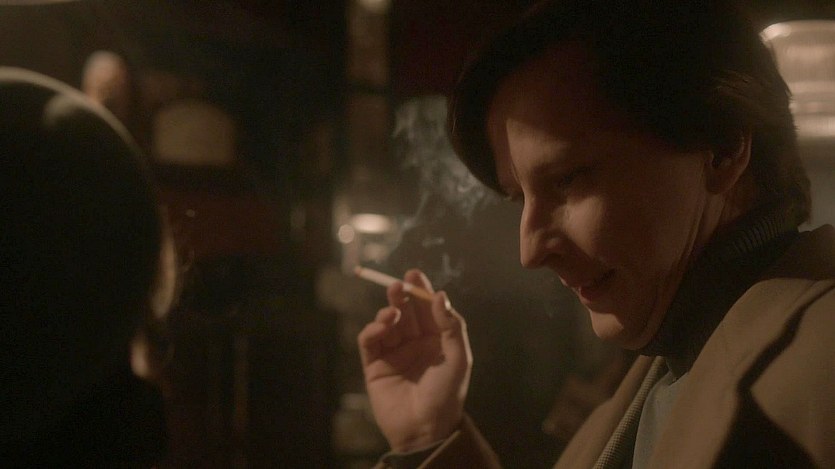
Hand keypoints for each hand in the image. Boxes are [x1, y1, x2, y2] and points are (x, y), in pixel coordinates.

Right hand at [357, 269, 471, 451]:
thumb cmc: (447, 394)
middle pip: (405, 311)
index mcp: (436, 340)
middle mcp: (414, 343)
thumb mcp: (458, 357)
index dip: (420, 290)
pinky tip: (381, 326)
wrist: (425, 429)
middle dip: (401, 295)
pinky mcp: (374, 365)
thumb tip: (440, 296)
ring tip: (391, 313)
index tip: (414, 274)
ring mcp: (394, 353)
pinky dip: (372, 329)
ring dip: (387, 312)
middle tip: (398, 285)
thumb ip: (452, 326)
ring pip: (386, 322)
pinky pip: (370, 341)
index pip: (426, 309)